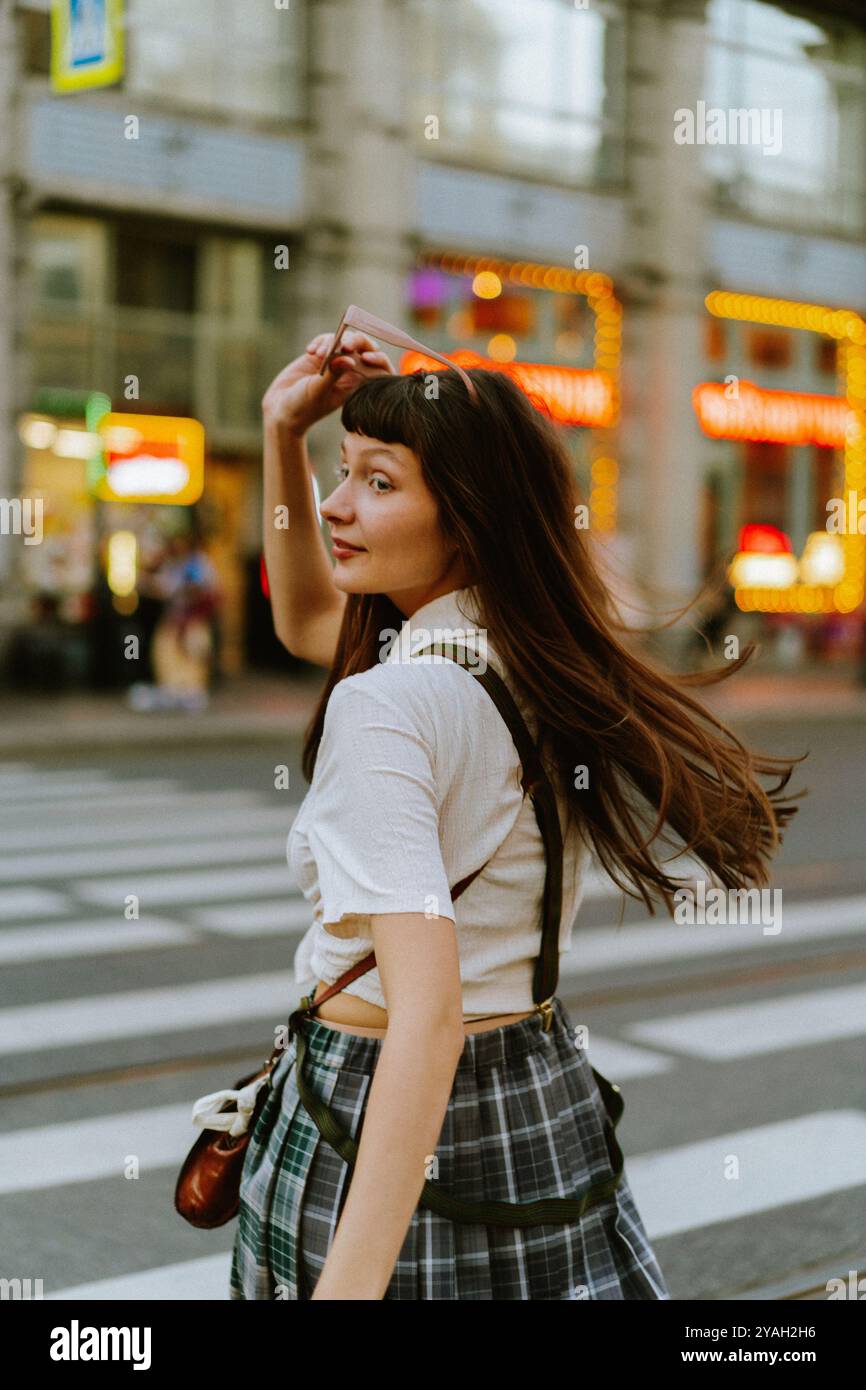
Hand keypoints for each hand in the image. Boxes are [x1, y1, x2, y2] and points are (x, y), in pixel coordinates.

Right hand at [262, 330, 395, 435]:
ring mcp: (334, 363)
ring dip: (332, 342)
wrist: (281, 409)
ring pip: (345, 339)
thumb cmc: (301, 407)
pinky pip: (327, 339)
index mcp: (356, 385)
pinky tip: (309, 351)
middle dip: (356, 341)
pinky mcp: (320, 356)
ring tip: (317, 354)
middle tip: (342, 344)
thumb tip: (348, 358)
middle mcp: (348, 373)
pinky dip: (320, 341)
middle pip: (364, 348)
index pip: (377, 368)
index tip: (365, 357)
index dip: (377, 358)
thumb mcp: (317, 392)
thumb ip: (332, 374)